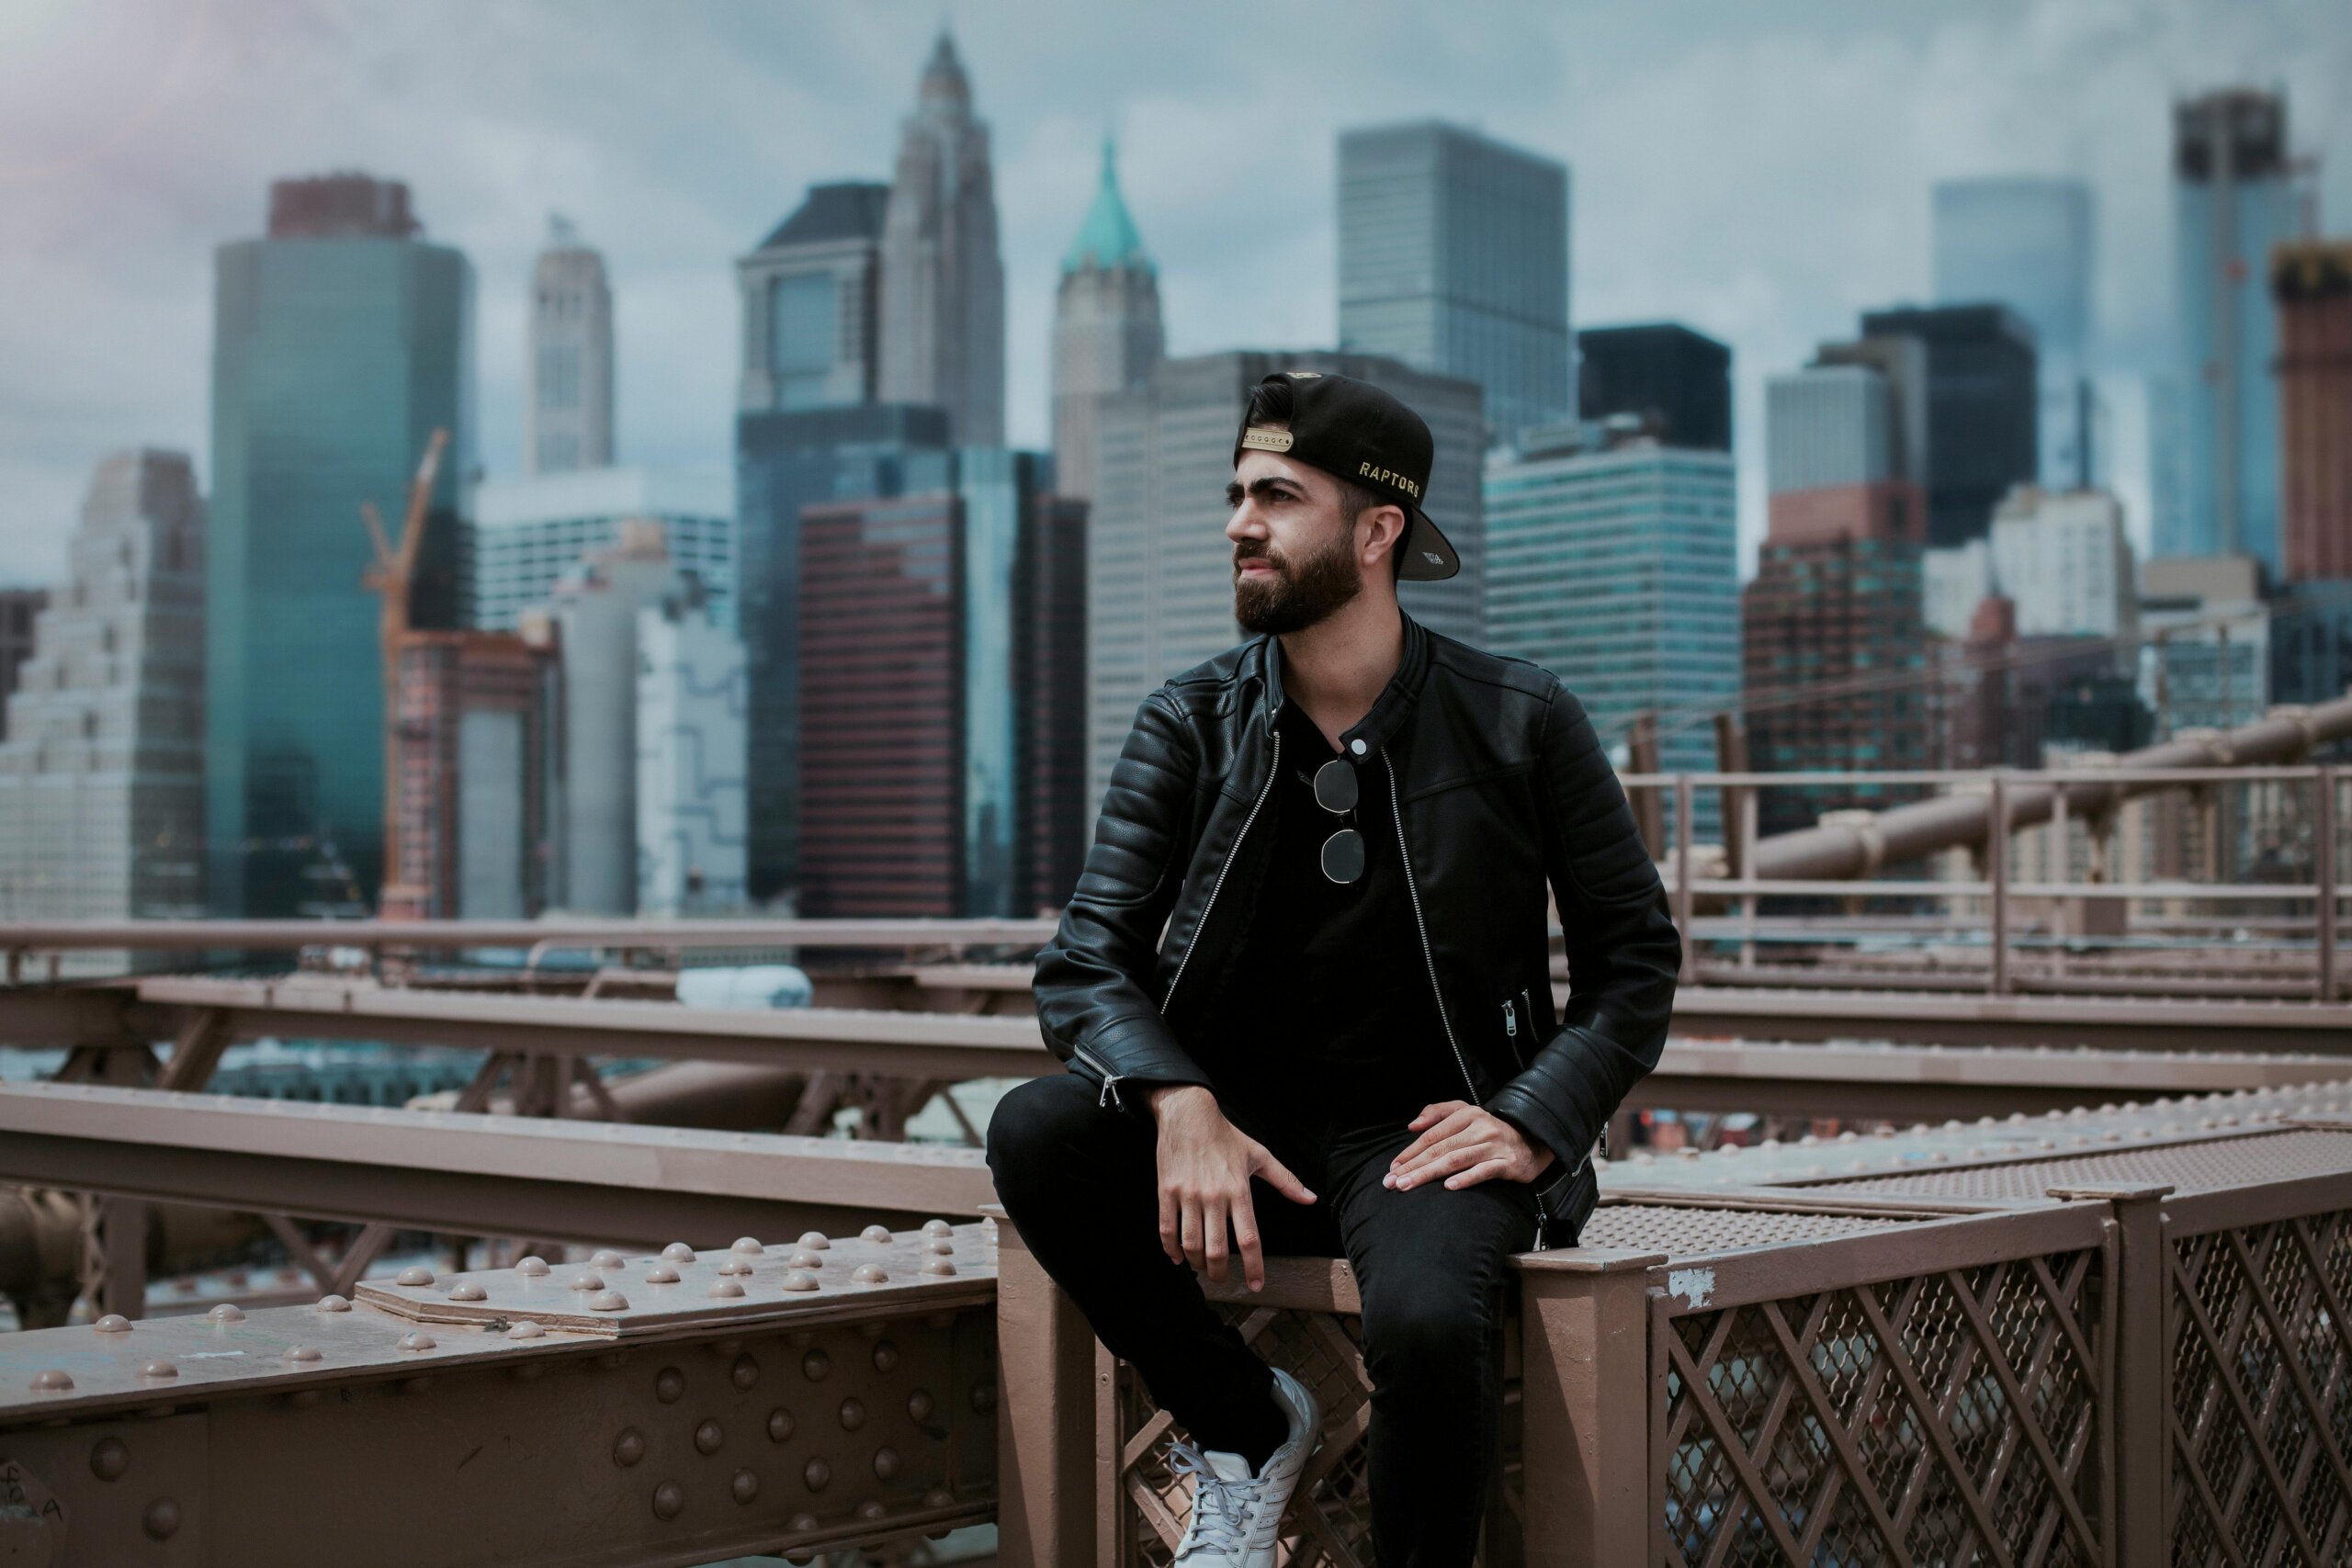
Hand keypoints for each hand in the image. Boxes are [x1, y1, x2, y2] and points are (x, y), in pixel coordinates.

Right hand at [1149, 1084, 1316, 1291]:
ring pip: (1191, 1243)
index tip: (1256, 1284)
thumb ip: (1286, 1181)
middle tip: (1223, 1280)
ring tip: (1202, 1268)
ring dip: (1196, 1264)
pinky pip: (1166, 1229)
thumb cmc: (1226, 1136)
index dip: (1253, 1266)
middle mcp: (1214, 1196)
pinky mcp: (1166, 1192)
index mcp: (1239, 1190)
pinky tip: (1177, 1257)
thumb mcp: (1260, 1156)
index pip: (1249, 1238)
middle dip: (1220, 1273)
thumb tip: (1310, 1199)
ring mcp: (1187, 1195)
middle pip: (1216, 1249)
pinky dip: (1171, 1249)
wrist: (1188, 1113)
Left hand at [1385, 1100, 1555, 1191]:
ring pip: (1455, 1160)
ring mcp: (1493, 1145)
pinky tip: (1449, 1187)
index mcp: (1467, 1114)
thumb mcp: (1466, 1114)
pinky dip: (1466, 1178)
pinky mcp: (1507, 1163)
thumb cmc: (1491, 1132)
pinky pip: (1483, 1171)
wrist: (1532, 1143)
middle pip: (1440, 1149)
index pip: (1432, 1135)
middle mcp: (1480, 1127)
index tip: (1393, 1168)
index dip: (1410, 1151)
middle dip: (1413, 1166)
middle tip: (1392, 1182)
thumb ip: (1438, 1113)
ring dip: (1428, 1174)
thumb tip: (1412, 1126)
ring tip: (1408, 1185)